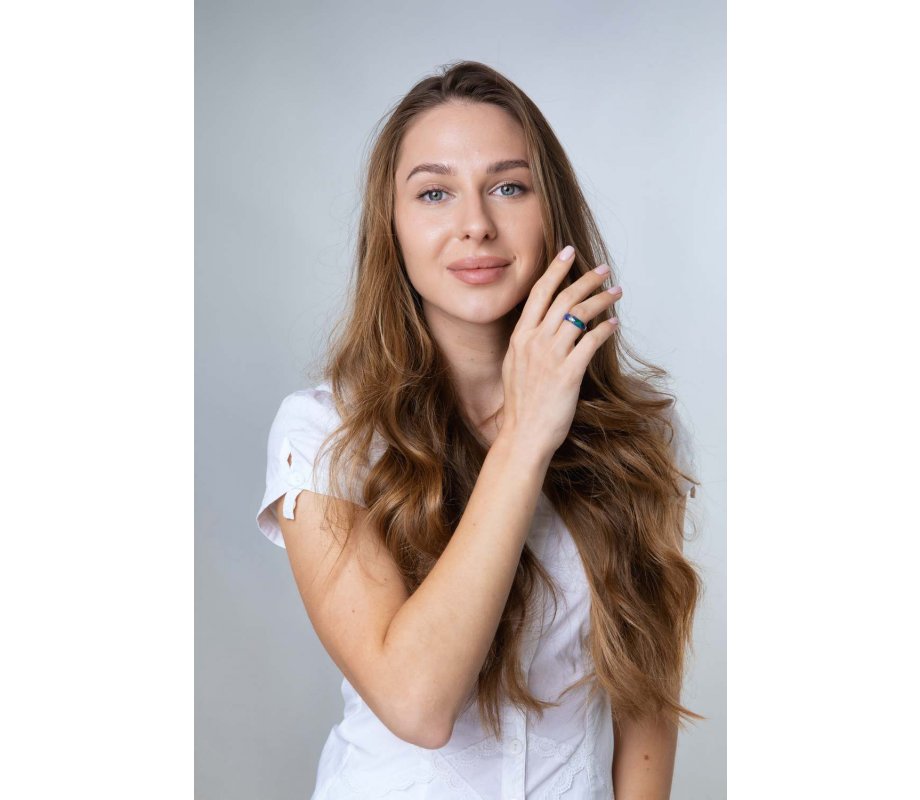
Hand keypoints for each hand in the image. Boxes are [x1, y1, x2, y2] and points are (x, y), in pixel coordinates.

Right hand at [498, 245, 621, 458]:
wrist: (523, 435)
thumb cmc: (522, 406)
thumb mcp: (515, 367)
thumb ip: (527, 345)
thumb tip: (542, 328)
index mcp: (519, 338)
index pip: (539, 293)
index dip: (556, 270)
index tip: (569, 253)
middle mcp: (533, 342)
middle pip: (563, 298)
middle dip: (586, 279)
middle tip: (604, 270)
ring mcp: (550, 357)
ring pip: (579, 315)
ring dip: (601, 300)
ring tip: (616, 293)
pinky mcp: (568, 374)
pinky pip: (590, 341)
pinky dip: (604, 329)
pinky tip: (614, 324)